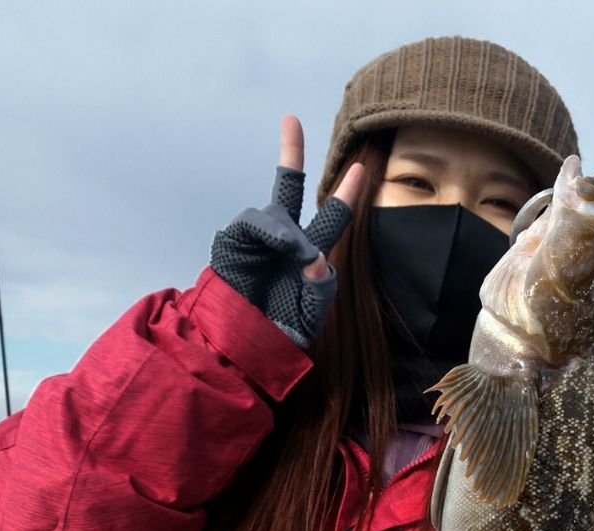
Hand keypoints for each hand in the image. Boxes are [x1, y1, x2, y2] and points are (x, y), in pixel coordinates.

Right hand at [210, 115, 365, 346]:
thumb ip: (322, 290)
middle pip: (288, 188)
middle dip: (290, 154)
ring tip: (298, 257)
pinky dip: (272, 231)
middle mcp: (282, 242)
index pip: (330, 220)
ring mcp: (256, 239)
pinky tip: (283, 245)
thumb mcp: (311, 320)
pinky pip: (256, 222)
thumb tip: (317, 255)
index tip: (360, 169)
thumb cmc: (275, 336)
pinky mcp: (233, 241)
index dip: (345, 195)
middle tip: (290, 119)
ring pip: (279, 214)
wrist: (237, 349)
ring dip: (292, 234)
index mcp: (307, 257)